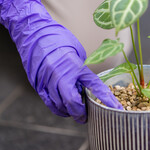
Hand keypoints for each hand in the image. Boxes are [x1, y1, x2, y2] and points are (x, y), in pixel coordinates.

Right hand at [0, 0, 121, 122]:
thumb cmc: (59, 39)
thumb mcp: (77, 52)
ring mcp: (48, 81)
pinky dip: (58, 109)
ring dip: (70, 112)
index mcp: (76, 66)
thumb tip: (86, 85)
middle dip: (81, 113)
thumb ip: (81, 70)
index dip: (107, 99)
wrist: (34, 33)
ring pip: (60, 105)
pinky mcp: (37, 84)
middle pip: (73, 102)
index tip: (115, 108)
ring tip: (76, 113)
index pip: (95, 86)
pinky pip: (49, 102)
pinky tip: (63, 110)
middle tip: (87, 117)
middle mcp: (62, 75)